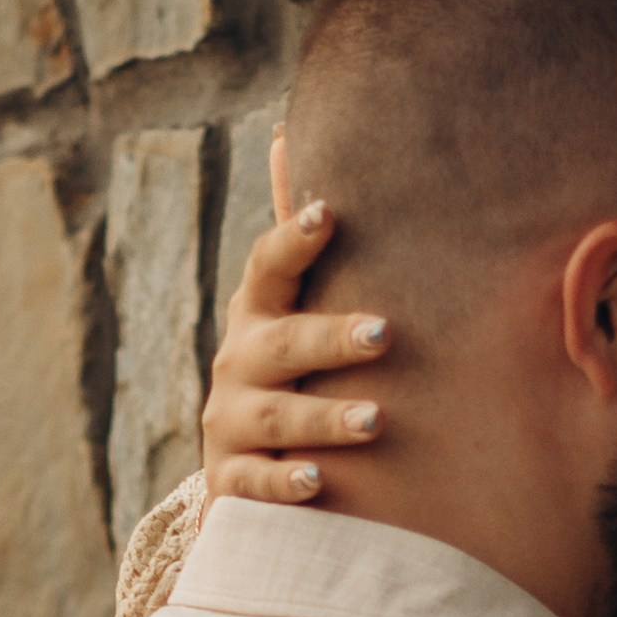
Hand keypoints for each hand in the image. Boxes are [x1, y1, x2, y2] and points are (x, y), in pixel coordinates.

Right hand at [202, 202, 392, 503]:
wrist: (248, 466)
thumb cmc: (296, 369)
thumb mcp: (294, 302)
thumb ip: (297, 235)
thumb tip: (284, 131)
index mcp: (260, 312)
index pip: (269, 267)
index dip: (293, 238)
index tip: (330, 211)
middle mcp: (239, 362)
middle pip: (282, 345)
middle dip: (330, 337)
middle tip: (386, 332)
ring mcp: (231, 423)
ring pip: (275, 417)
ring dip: (324, 417)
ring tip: (376, 419)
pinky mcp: (232, 480)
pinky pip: (254, 485)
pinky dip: (283, 483)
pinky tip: (318, 482)